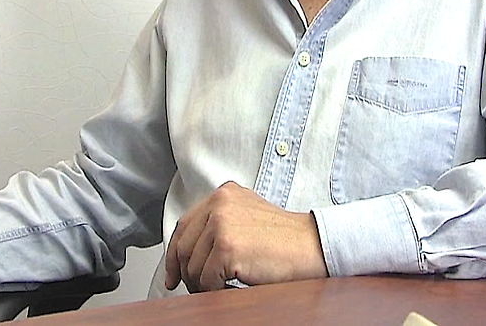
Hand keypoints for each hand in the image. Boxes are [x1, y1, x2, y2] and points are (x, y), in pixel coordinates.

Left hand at [164, 181, 327, 292]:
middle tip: (195, 289)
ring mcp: (222, 224)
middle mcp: (219, 204)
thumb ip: (218, 222)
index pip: (184, 226)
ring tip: (221, 288)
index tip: (173, 273)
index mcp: (222, 194)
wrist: (312, 245)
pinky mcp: (228, 247)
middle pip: (183, 247)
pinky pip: (207, 280)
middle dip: (186, 273)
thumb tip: (188, 251)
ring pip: (193, 266)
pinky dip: (215, 291)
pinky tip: (231, 288)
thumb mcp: (247, 214)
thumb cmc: (284, 238)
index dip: (174, 254)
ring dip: (202, 285)